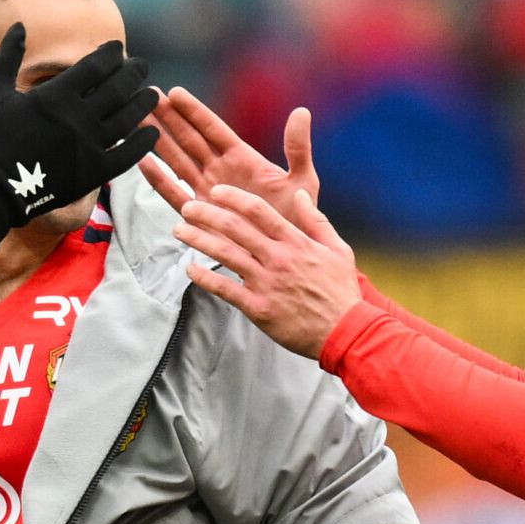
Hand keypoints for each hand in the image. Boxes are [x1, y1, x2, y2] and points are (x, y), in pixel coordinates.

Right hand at [0, 24, 157, 256]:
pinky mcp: (93, 173)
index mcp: (55, 94)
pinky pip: (127, 155)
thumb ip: (8, 56)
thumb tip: (18, 26)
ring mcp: (88, 146)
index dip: (110, 54)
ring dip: (144, 104)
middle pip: (118, 88)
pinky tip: (152, 134)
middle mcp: (78, 117)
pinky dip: (143, 143)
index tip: (117, 49)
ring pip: (128, 118)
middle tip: (142, 66)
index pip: (95, 65)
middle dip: (133, 72)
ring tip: (154, 95)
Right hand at [140, 87, 318, 225]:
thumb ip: (298, 148)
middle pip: (188, 139)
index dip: (194, 111)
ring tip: (136, 119)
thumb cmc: (298, 219)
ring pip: (176, 160)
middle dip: (167, 118)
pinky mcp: (198, 216)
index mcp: (243, 158)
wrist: (287, 258)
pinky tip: (141, 160)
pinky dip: (158, 178)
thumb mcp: (302, 180)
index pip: (213, 129)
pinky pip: (173, 193)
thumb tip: (302, 111)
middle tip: (146, 96)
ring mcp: (206, 192)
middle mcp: (220, 171)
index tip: (174, 92)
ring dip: (156, 140)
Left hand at [175, 184, 361, 359]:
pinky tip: (189, 269)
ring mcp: (266, 283)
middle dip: (206, 214)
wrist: (346, 332)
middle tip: (188, 207)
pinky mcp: (258, 308)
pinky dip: (204, 278)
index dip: (234, 197)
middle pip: (235, 228)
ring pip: (225, 254)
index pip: (259, 211)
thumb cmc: (341, 291)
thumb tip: (300, 195)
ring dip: (198, 239)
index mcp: (295, 242)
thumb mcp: (338, 249)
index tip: (216, 191)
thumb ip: (316, 221)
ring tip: (179, 231)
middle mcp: (278, 258)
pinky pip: (225, 290)